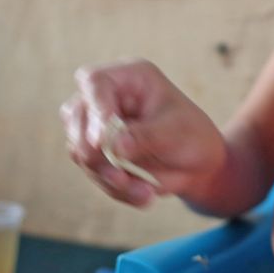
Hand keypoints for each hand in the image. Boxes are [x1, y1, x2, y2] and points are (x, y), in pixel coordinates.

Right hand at [60, 59, 224, 206]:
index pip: (95, 81)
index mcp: (130, 77)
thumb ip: (145, 136)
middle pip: (75, 115)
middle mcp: (108, 96)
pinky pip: (91, 171)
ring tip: (146, 192)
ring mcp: (97, 123)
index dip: (95, 109)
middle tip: (121, 177)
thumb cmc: (192, 137)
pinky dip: (115, 188)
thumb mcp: (176, 133)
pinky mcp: (96, 151)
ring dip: (108, 176)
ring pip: (80, 149)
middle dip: (95, 152)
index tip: (102, 142)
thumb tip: (114, 145)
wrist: (198, 164)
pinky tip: (144, 195)